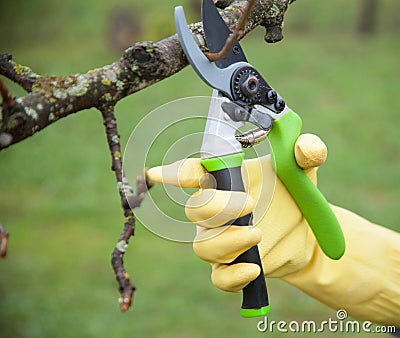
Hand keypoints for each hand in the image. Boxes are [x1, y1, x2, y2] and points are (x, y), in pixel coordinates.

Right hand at [147, 134, 326, 291]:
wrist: (305, 232)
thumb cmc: (294, 194)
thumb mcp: (303, 170)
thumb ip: (306, 153)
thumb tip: (306, 146)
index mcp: (225, 181)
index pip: (192, 174)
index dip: (176, 174)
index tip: (165, 175)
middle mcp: (215, 211)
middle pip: (195, 211)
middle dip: (217, 208)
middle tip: (249, 204)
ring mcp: (221, 240)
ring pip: (202, 246)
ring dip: (227, 241)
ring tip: (258, 234)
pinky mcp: (233, 266)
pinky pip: (219, 278)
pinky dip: (232, 276)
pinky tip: (253, 270)